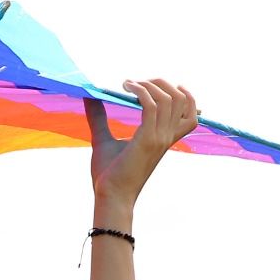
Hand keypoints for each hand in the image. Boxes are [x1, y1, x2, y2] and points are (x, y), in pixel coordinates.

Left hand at [84, 80, 197, 206]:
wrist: (110, 197)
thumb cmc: (108, 175)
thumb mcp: (103, 140)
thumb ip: (99, 117)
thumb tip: (88, 97)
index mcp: (163, 140)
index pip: (191, 116)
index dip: (186, 96)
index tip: (159, 86)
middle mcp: (166, 138)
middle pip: (181, 100)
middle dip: (161, 83)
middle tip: (136, 83)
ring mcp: (159, 138)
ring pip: (169, 99)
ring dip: (149, 85)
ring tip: (128, 84)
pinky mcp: (147, 140)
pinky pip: (151, 106)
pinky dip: (140, 92)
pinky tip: (125, 89)